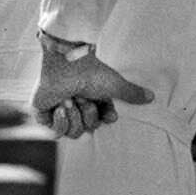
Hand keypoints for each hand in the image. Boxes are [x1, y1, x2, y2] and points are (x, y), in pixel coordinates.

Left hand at [32, 43, 153, 139]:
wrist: (67, 61)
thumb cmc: (90, 70)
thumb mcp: (115, 85)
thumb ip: (131, 93)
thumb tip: (152, 97)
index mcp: (92, 100)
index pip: (102, 122)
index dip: (105, 116)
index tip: (105, 106)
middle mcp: (76, 107)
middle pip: (88, 130)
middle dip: (89, 114)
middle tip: (82, 96)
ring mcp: (59, 110)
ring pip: (73, 133)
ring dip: (75, 117)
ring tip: (70, 99)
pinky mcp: (43, 113)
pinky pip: (55, 132)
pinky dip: (61, 121)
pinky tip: (61, 106)